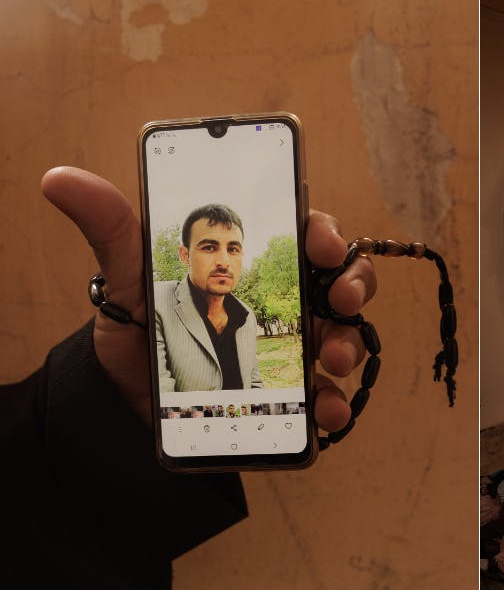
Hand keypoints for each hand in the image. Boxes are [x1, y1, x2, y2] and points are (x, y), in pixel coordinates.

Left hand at [41, 166, 374, 432]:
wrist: (127, 405)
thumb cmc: (137, 333)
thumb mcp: (127, 281)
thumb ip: (114, 231)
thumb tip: (62, 180)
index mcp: (258, 264)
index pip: (307, 233)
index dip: (324, 231)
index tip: (319, 240)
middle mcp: (287, 302)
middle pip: (343, 281)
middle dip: (354, 284)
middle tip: (341, 298)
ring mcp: (296, 350)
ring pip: (347, 336)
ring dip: (350, 344)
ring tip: (333, 360)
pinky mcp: (294, 397)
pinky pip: (328, 397)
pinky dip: (335, 403)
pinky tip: (325, 409)